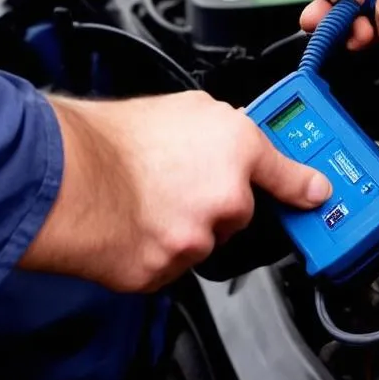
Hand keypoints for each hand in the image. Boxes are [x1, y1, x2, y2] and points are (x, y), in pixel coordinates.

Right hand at [21, 93, 331, 291]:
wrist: (63, 177)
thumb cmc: (109, 140)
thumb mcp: (178, 108)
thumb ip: (218, 128)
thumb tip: (232, 140)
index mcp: (235, 147)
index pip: (287, 172)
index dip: (303, 185)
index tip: (315, 194)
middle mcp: (227, 195)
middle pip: (238, 212)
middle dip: (212, 204)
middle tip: (173, 184)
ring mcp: (199, 238)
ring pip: (203, 241)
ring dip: (181, 229)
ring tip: (142, 201)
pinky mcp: (168, 271)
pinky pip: (171, 265)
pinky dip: (154, 252)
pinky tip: (131, 225)